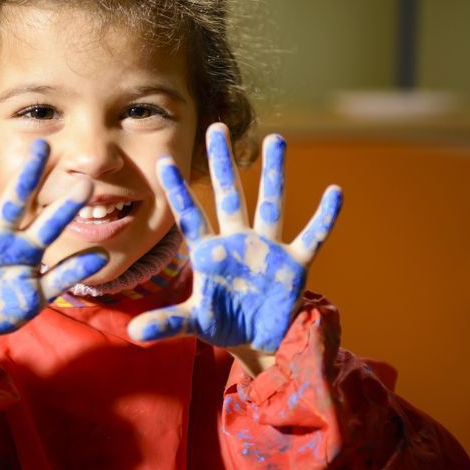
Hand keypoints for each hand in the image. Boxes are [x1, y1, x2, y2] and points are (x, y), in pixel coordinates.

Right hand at [0, 133, 107, 341]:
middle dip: (28, 174)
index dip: (66, 206)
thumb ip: (67, 274)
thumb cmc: (4, 309)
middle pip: (15, 200)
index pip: (50, 222)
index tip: (87, 183)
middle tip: (44, 145)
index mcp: (24, 246)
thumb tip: (104, 255)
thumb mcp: (38, 295)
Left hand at [128, 124, 341, 352]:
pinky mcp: (294, 264)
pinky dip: (325, 217)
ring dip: (274, 173)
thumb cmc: (224, 324)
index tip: (164, 161)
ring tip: (276, 138)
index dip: (178, 191)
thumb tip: (134, 332)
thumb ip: (167, 323)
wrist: (261, 342)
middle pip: (229, 195)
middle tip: (217, 127)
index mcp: (210, 253)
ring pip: (270, 203)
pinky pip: (312, 237)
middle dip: (224, 163)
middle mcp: (238, 242)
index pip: (190, 216)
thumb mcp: (194, 323)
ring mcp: (267, 249)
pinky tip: (335, 192)